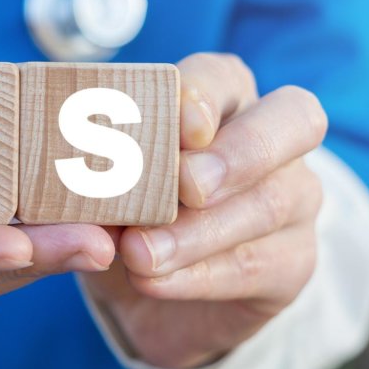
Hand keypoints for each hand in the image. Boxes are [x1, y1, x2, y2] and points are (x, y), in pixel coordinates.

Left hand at [80, 53, 327, 368]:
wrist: (149, 292)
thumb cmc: (125, 210)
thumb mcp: (101, 186)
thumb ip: (97, 174)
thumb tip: (74, 181)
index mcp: (223, 98)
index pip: (225, 76)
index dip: (204, 94)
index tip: (178, 126)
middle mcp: (273, 138)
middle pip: (294, 120)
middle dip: (236, 151)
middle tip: (185, 185)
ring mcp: (294, 198)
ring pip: (268, 202)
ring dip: (197, 231)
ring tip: (139, 253)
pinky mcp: (293, 261)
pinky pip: (257, 265)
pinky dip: (199, 275)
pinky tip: (155, 280)